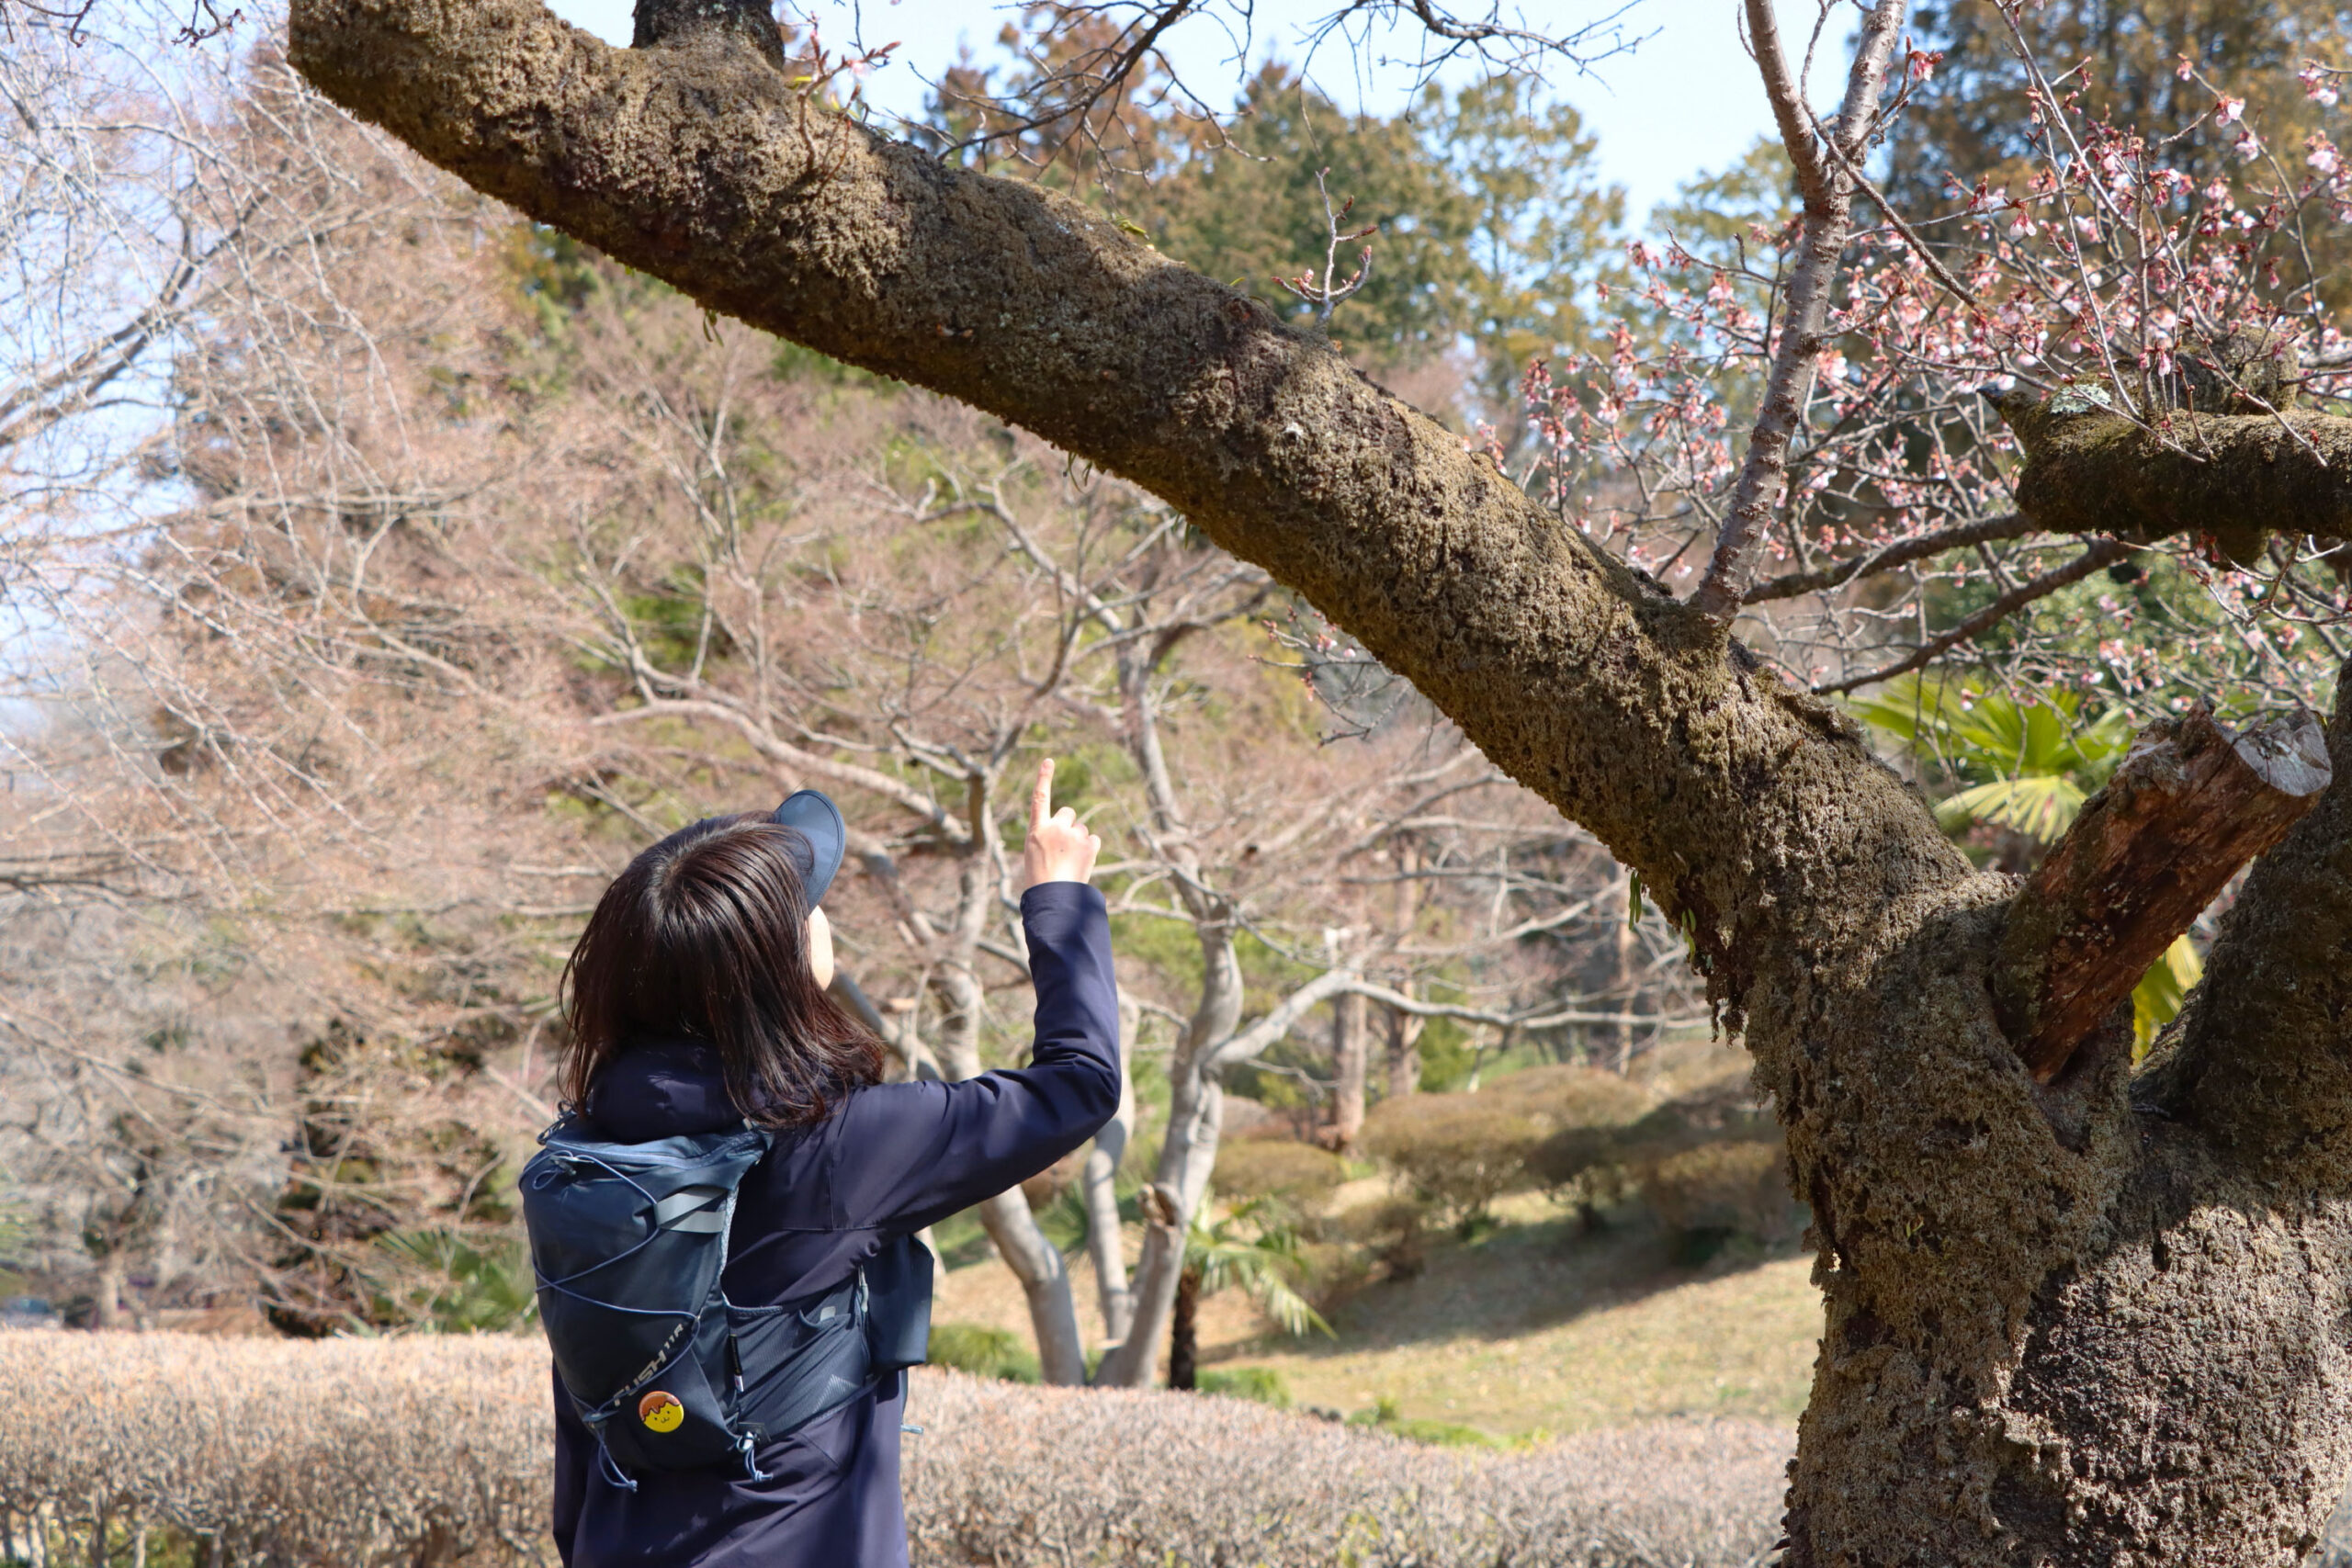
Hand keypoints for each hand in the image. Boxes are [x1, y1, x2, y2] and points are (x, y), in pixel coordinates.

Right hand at [1020, 758, 1100, 890]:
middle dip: (1069, 824)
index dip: (1044, 778)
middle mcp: (1055, 827)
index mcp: (1036, 829)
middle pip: (1068, 813)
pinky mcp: (1089, 844)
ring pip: (1082, 829)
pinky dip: (1090, 849)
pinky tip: (1081, 863)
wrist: (1054, 897)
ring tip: (1069, 861)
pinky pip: (1093, 839)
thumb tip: (1070, 828)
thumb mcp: (1036, 853)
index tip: (1049, 761)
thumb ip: (1049, 836)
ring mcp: (1073, 835)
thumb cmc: (1041, 877)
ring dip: (1079, 840)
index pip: (1039, 798)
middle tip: (1063, 846)